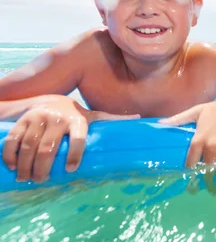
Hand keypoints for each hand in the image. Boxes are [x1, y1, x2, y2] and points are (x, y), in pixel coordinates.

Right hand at [2, 95, 139, 182]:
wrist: (48, 97)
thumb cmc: (74, 113)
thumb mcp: (93, 115)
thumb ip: (113, 120)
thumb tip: (139, 119)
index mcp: (78, 119)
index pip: (79, 137)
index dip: (75, 153)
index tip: (71, 169)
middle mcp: (58, 117)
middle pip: (49, 148)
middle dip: (44, 167)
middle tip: (42, 180)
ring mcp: (39, 118)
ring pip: (29, 146)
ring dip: (26, 165)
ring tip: (27, 179)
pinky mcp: (23, 120)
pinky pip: (13, 140)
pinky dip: (10, 155)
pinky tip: (12, 167)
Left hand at [159, 89, 215, 168]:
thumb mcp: (197, 111)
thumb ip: (179, 119)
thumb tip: (160, 124)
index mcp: (199, 139)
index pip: (191, 163)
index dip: (192, 169)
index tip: (194, 173)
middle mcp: (212, 146)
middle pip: (208, 170)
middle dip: (209, 175)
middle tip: (211, 182)